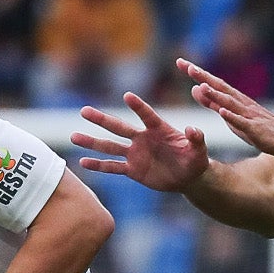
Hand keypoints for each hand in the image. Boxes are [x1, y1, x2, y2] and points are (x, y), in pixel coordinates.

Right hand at [73, 91, 210, 191]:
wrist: (187, 177)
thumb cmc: (195, 159)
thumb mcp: (200, 150)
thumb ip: (197, 139)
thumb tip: (194, 129)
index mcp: (159, 129)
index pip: (147, 115)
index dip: (138, 107)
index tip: (127, 95)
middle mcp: (142, 138)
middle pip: (119, 127)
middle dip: (102, 120)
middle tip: (83, 111)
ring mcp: (135, 154)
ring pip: (110, 146)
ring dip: (92, 142)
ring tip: (73, 136)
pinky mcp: (133, 170)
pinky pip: (113, 167)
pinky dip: (98, 165)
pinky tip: (82, 162)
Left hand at [178, 59, 273, 156]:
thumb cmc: (256, 125)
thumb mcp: (228, 113)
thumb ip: (212, 102)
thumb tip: (195, 88)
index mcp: (232, 99)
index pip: (212, 82)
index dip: (196, 73)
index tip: (180, 62)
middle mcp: (239, 102)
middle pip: (219, 87)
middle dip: (203, 76)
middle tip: (187, 66)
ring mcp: (247, 114)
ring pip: (230, 102)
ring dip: (216, 94)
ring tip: (202, 86)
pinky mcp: (255, 129)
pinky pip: (242, 122)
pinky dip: (232, 116)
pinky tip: (222, 111)